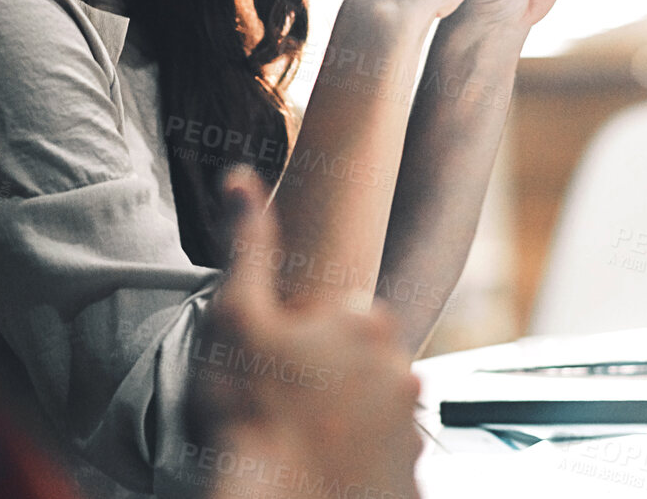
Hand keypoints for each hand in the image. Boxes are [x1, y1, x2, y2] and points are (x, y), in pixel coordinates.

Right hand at [196, 170, 420, 498]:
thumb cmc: (249, 416)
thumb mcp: (234, 318)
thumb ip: (246, 244)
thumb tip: (241, 178)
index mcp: (365, 323)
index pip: (344, 318)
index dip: (306, 340)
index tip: (281, 364)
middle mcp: (401, 370)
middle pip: (362, 366)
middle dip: (330, 381)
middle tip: (285, 407)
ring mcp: (411, 430)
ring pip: (374, 415)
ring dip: (346, 425)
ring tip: (298, 445)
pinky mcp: (412, 481)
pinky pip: (384, 465)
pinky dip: (360, 468)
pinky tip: (323, 474)